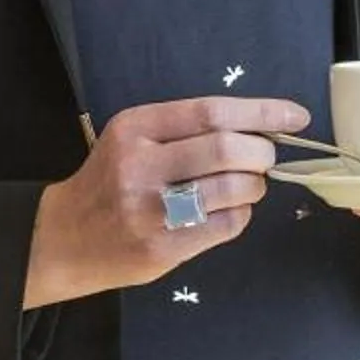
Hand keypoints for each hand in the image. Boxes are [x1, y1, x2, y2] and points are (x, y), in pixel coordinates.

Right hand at [25, 95, 309, 308]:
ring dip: (254, 187)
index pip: (210, 112)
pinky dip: (240, 216)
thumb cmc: (109, 182)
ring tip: (243, 187)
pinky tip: (224, 212)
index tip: (295, 116)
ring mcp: (150, 211)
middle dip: (262, 153)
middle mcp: (138, 166)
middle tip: (263, 158)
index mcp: (133, 129)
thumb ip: (184, 131)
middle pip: (227, 149)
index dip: (262, 112)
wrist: (64, 237)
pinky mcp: (162, 247)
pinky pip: (227, 226)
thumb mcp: (131, 141)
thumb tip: (260, 127)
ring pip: (234, 190)